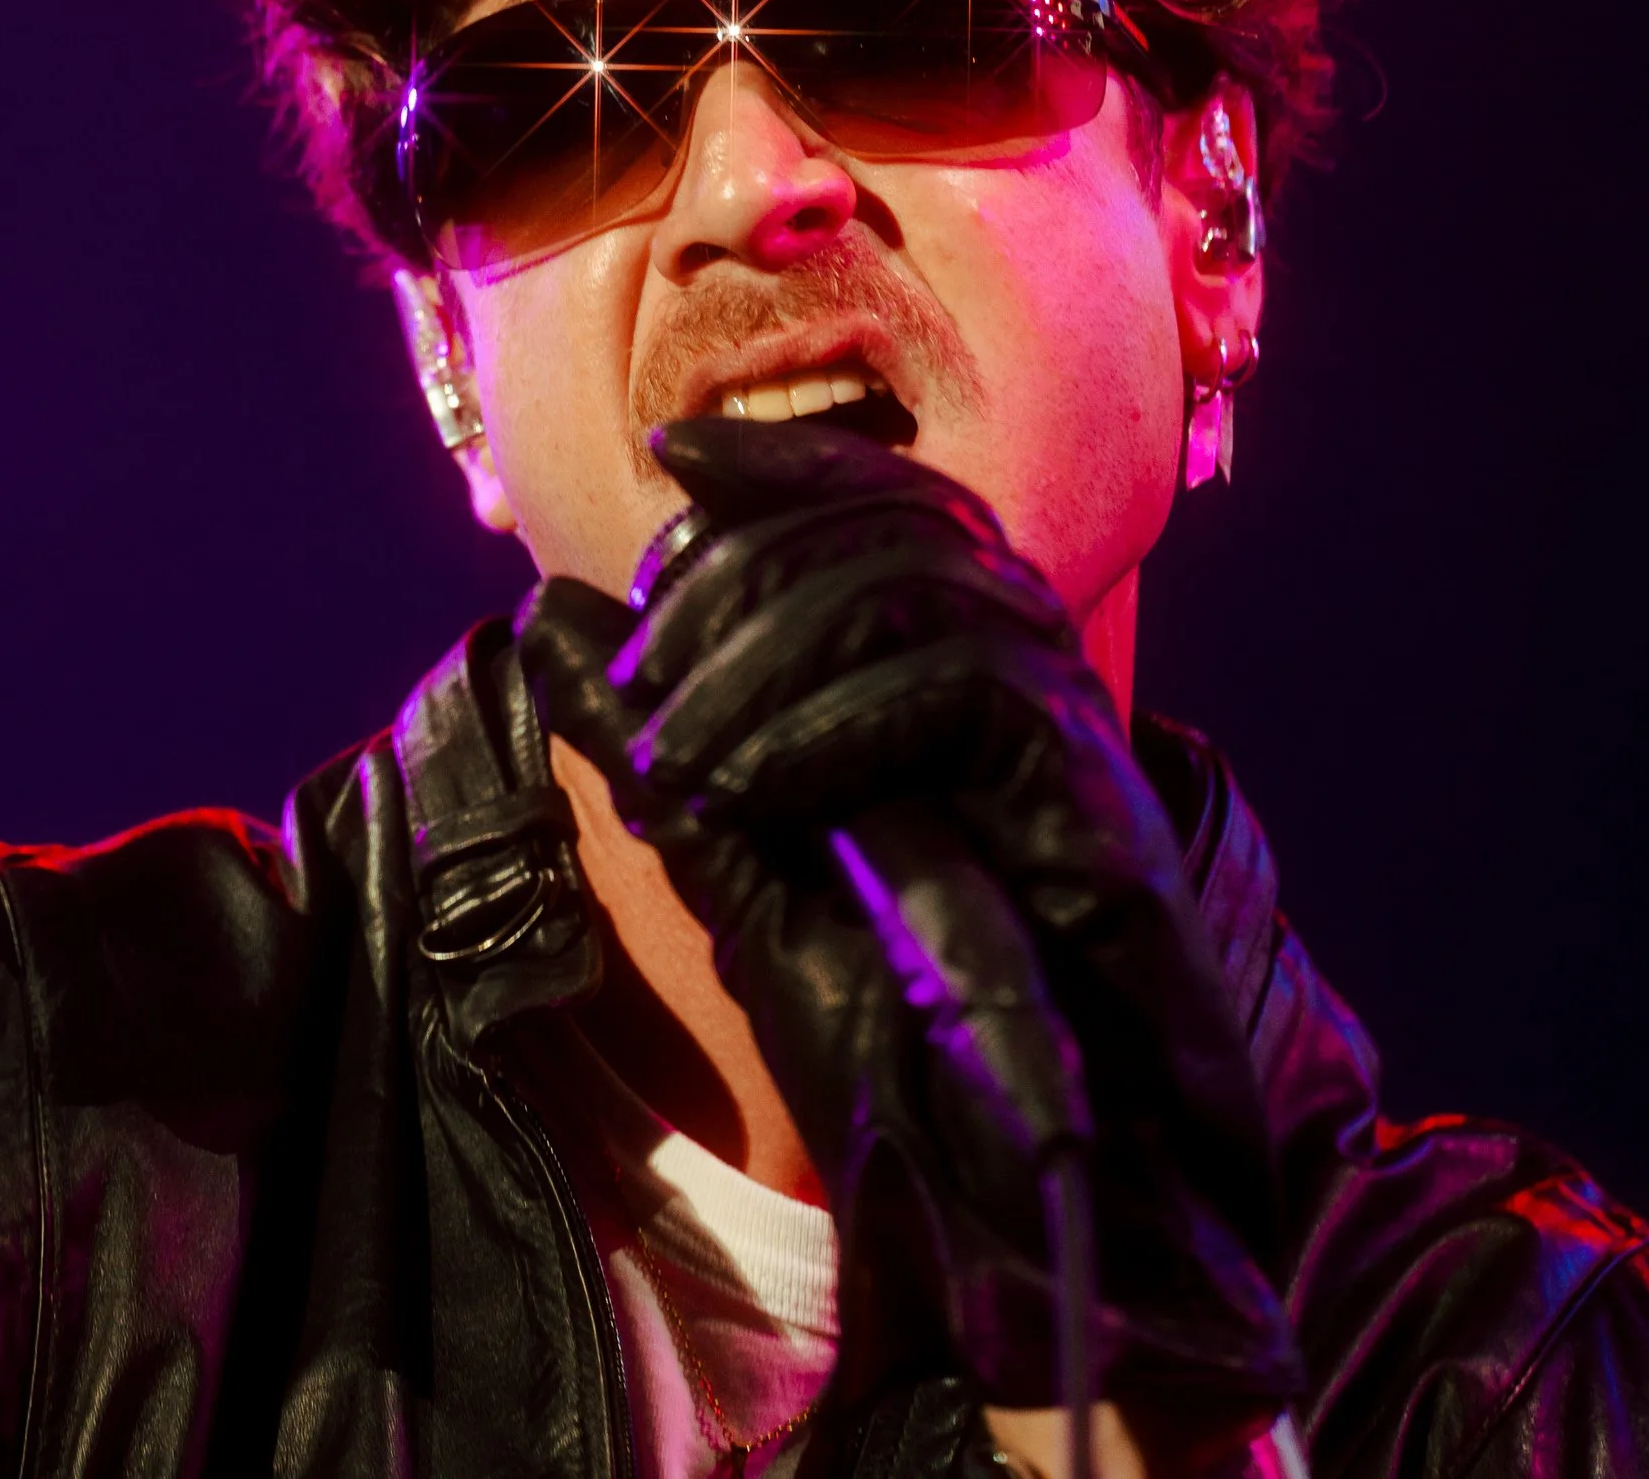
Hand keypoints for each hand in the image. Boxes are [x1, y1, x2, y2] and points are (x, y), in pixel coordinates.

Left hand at [518, 415, 1301, 1449]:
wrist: (1053, 1189)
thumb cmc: (907, 1031)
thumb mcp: (745, 861)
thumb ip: (661, 742)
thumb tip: (554, 610)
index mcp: (959, 663)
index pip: (884, 493)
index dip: (781, 459)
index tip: (670, 459)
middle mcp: (1029, 669)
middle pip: (887, 525)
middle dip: (735, 579)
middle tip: (637, 691)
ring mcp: (1069, 729)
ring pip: (918, 586)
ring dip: (762, 654)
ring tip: (672, 757)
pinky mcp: (1093, 802)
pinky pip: (965, 685)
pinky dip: (833, 718)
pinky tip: (753, 788)